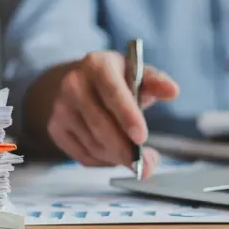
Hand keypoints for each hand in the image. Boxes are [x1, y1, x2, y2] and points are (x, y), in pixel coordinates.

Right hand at [47, 51, 178, 177]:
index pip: (113, 92)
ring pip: (93, 144)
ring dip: (117, 156)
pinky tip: (113, 153)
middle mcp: (74, 84)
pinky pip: (82, 156)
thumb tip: (173, 91)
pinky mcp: (55, 128)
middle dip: (125, 149)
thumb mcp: (135, 72)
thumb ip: (155, 82)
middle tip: (146, 164)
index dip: (127, 116)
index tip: (142, 138)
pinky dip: (103, 161)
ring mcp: (61, 107)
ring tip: (133, 155)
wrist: (78, 83)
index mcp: (97, 64)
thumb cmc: (113, 80)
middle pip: (100, 124)